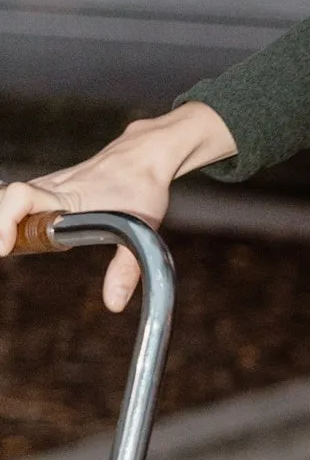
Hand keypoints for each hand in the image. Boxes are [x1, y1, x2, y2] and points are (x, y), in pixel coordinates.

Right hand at [0, 102, 235, 309]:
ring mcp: (45, 184)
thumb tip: (114, 303)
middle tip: (7, 251)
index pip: (21, 197)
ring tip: (11, 246)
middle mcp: (49, 187)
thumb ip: (126, 268)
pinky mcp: (46, 185)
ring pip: (4, 196)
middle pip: (2, 199)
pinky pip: (13, 197)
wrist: (144, 155)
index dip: (5, 219)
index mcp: (67, 197)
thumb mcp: (141, 231)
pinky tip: (16, 233)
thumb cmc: (142, 189)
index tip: (4, 247)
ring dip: (2, 221)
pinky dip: (8, 213)